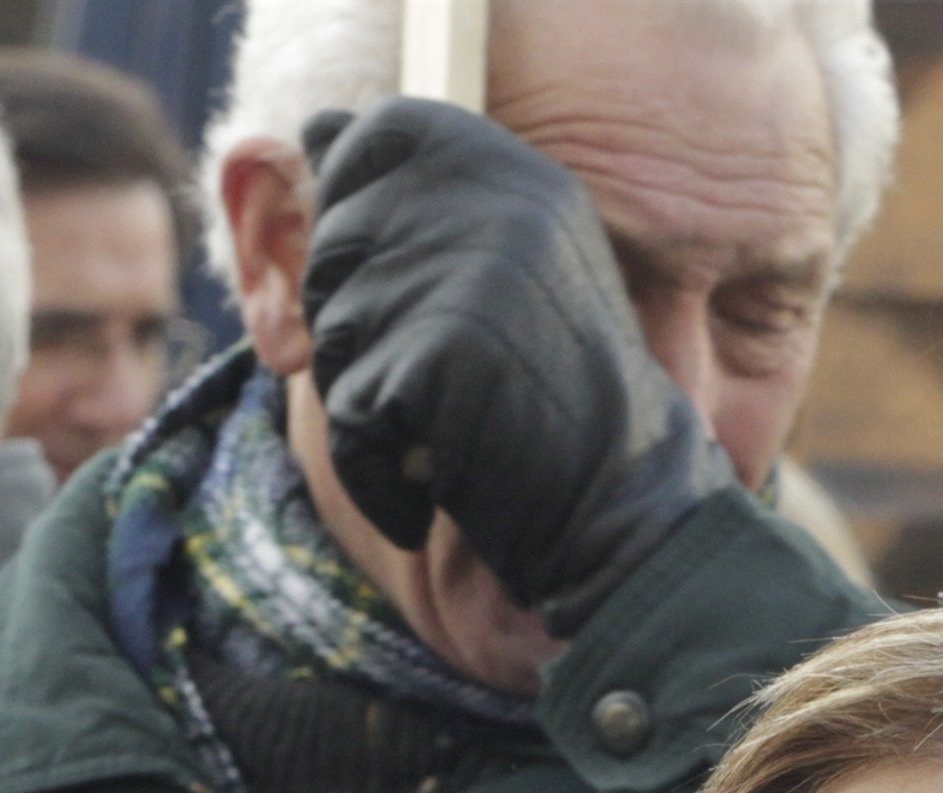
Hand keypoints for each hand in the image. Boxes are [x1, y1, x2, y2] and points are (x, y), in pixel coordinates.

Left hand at [298, 100, 735, 634]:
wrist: (626, 511)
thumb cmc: (558, 405)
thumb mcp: (509, 273)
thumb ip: (421, 204)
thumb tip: (315, 131)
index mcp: (519, 173)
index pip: (380, 131)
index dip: (362, 204)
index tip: (415, 281)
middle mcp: (497, 207)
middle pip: (336, 241)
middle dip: (365, 325)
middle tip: (452, 380)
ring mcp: (467, 280)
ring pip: (331, 331)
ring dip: (373, 401)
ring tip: (455, 427)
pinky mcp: (437, 360)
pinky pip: (347, 416)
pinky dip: (378, 471)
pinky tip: (443, 478)